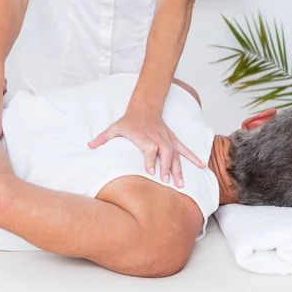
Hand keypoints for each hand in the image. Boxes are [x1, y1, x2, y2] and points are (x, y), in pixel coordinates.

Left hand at [88, 104, 205, 187]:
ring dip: (179, 169)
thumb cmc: (128, 120)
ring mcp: (167, 139)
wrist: (144, 106)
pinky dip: (194, 157)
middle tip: (165, 182)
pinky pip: (185, 149)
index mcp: (144, 136)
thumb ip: (103, 138)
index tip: (151, 171)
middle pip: (165, 153)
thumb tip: (89, 145)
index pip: (149, 148)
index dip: (150, 159)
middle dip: (166, 168)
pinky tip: (202, 165)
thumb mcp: (114, 128)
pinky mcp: (173, 140)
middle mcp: (157, 138)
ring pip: (176, 154)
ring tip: (181, 184)